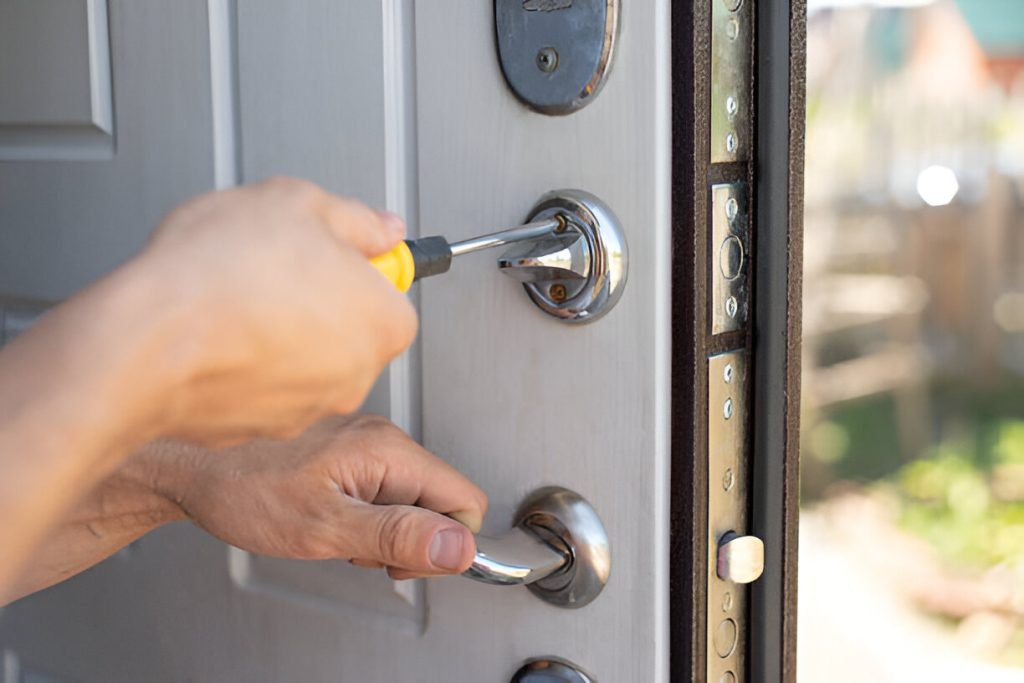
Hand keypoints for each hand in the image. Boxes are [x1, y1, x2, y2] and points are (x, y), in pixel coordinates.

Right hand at [125, 177, 417, 445]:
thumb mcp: (299, 203)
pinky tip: (215, 333)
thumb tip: (381, 227)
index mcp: (384, 323)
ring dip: (280, 332)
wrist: (149, 341)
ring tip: (235, 297)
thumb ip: (356, 218)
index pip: (391, 294)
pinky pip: (261, 387)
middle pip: (350, 330)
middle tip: (275, 267)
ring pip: (304, 361)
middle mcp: (355, 376)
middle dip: (318, 300)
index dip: (355, 266)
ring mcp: (307, 409)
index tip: (330, 252)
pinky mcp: (257, 428)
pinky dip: (244, 364)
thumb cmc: (221, 273)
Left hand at [152, 415, 486, 577]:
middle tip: (359, 548)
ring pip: (412, 497)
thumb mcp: (324, 527)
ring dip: (383, 527)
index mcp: (387, 450)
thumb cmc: (243, 488)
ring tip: (335, 529)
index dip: (444, 542)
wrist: (192, 464)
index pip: (465, 500)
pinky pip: (383, 488)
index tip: (401, 559)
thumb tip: (456, 546)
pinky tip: (327, 514)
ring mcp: (366, 440)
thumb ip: (396, 535)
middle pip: (441, 499)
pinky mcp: (349, 448)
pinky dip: (363, 513)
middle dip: (409, 537)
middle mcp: (383, 437)